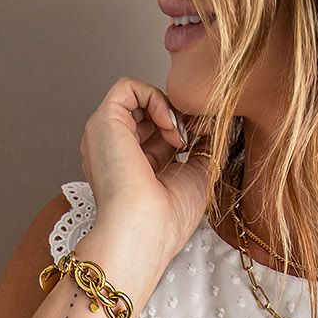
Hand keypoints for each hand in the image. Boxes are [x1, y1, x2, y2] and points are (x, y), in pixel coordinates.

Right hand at [79, 75, 217, 265]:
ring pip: (139, 99)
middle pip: (150, 115)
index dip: (184, 129)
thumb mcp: (197, 176)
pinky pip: (127, 88)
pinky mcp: (103, 121)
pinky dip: (154, 97)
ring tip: (181, 136)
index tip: (205, 138)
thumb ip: (204, 148)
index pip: (161, 134)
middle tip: (198, 132)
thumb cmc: (167, 219)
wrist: (145, 229)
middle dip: (179, 117)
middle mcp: (117, 151)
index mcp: (136, 168)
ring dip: (168, 109)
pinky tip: (169, 124)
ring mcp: (107, 136)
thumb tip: (213, 123)